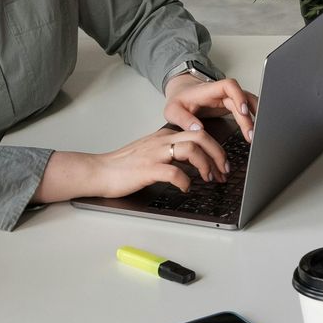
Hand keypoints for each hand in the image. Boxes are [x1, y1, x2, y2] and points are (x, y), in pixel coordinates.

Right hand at [38, 126, 231, 201]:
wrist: (98, 171)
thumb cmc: (123, 166)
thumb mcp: (151, 152)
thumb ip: (170, 152)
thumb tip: (193, 160)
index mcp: (164, 136)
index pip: (198, 134)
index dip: (216, 149)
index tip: (222, 164)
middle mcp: (161, 141)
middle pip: (200, 137)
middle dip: (218, 154)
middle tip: (224, 171)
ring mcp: (155, 154)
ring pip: (191, 149)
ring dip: (206, 165)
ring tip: (208, 178)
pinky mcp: (147, 169)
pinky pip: (174, 172)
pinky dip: (185, 181)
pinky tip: (185, 188)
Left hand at [165, 74, 258, 143]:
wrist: (181, 94)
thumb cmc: (179, 100)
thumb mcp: (173, 110)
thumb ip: (183, 119)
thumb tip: (198, 129)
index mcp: (209, 90)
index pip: (229, 86)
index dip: (239, 96)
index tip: (242, 111)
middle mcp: (222, 93)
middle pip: (242, 98)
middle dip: (248, 117)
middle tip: (250, 134)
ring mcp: (228, 98)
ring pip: (248, 103)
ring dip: (254, 117)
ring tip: (255, 135)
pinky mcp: (232, 105)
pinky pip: (247, 108)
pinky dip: (254, 117)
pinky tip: (256, 129)